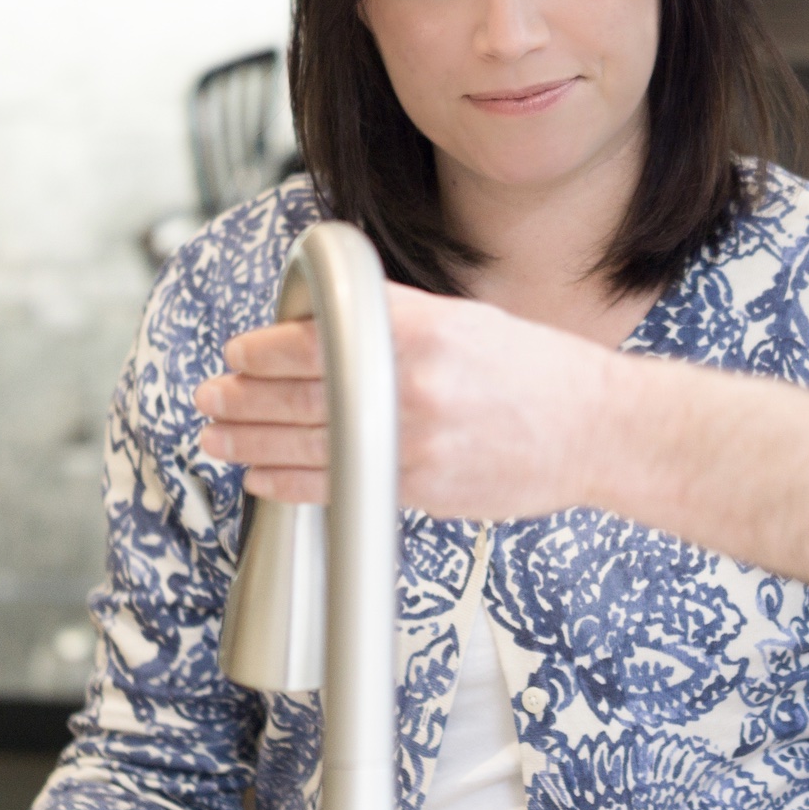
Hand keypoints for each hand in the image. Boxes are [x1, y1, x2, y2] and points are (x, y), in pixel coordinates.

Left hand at [195, 287, 617, 518]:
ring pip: (306, 443)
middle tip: (211, 395)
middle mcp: (412, 383)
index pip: (317, 336)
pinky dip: (290, 484)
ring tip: (218, 437)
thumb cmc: (538, 374)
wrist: (597, 430)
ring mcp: (414, 440)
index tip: (239, 352)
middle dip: (242, 396)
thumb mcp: (466, 322)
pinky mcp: (420, 487)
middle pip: (298, 391)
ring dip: (250, 441)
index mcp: (421, 330)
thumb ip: (398, 322)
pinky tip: (262, 478)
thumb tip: (326, 324)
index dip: (264, 348)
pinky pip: (336, 488)